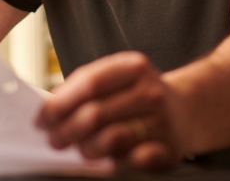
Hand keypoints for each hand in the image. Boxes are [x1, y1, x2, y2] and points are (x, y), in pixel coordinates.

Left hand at [36, 52, 188, 169]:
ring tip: (78, 150)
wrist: (187, 110)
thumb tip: (49, 112)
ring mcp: (163, 120)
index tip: (41, 118)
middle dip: (67, 130)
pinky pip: (136, 160)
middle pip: (96, 113)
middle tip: (54, 140)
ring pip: (112, 138)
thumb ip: (85, 88)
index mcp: (133, 67)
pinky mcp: (170, 148)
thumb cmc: (138, 94)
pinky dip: (116, 163)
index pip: (88, 83)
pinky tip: (105, 162)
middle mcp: (150, 91)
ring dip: (87, 148)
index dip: (60, 103)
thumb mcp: (117, 78)